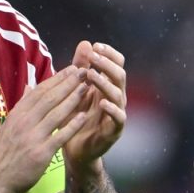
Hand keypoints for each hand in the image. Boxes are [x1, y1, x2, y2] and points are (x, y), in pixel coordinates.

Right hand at [0, 65, 89, 192]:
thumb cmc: (4, 154)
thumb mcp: (9, 126)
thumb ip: (21, 106)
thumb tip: (29, 87)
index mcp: (17, 114)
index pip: (39, 91)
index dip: (57, 79)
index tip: (71, 69)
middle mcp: (24, 122)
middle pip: (49, 98)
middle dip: (68, 83)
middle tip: (83, 71)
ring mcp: (33, 137)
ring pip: (56, 113)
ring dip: (73, 99)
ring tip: (87, 87)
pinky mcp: (41, 153)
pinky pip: (60, 136)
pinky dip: (72, 125)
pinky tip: (84, 116)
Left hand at [62, 41, 125, 168]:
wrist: (73, 150)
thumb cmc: (75, 117)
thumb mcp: (75, 90)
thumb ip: (80, 67)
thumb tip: (85, 42)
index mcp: (108, 85)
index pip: (116, 64)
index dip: (109, 53)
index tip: (94, 46)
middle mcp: (116, 97)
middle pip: (120, 75)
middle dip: (107, 64)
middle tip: (93, 56)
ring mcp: (117, 114)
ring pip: (118, 94)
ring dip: (105, 83)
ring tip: (90, 75)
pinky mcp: (114, 131)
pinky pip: (119, 118)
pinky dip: (112, 109)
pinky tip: (102, 102)